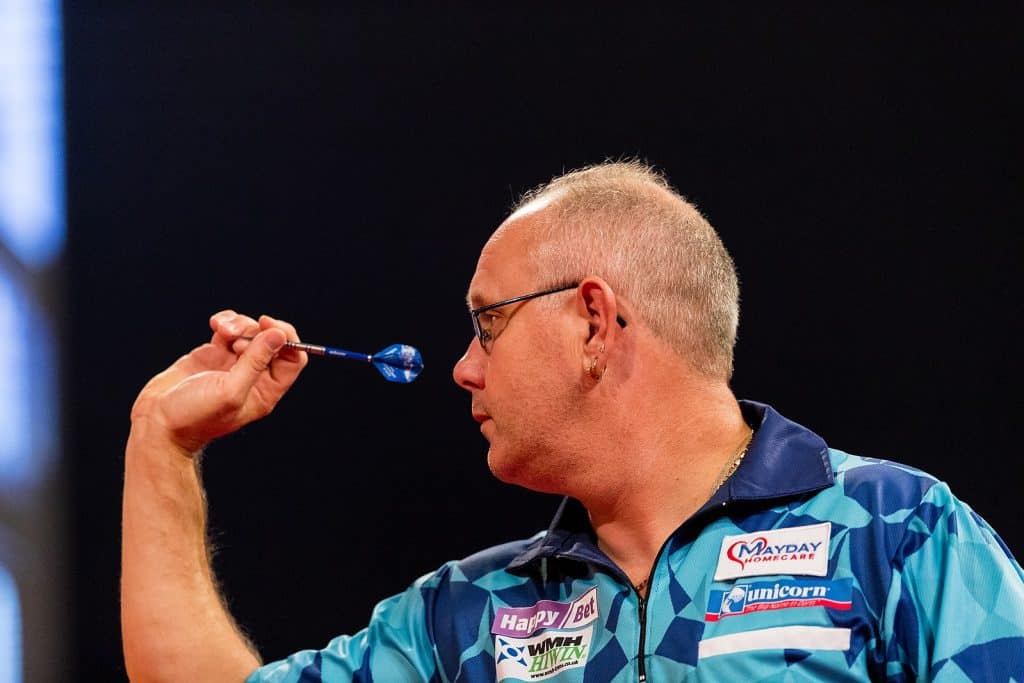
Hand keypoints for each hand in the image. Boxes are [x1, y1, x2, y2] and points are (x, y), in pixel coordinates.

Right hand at [130, 311, 307, 452]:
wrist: (157, 422)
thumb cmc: (194, 416)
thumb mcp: (229, 391)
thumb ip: (255, 363)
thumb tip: (279, 336)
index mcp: (266, 390)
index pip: (293, 359)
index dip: (286, 338)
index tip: (269, 325)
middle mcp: (254, 376)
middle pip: (271, 340)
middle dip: (254, 330)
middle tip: (233, 339)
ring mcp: (233, 364)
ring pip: (250, 331)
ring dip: (238, 324)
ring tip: (220, 330)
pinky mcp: (214, 354)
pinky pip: (230, 329)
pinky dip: (226, 321)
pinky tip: (215, 324)